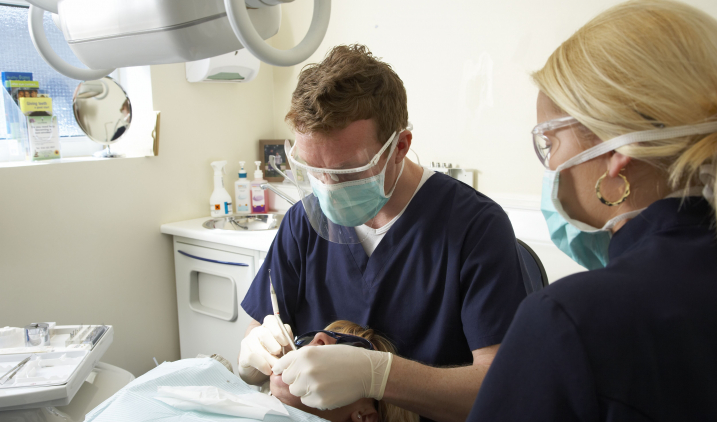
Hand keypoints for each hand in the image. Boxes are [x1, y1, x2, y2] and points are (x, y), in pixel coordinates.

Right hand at [237, 315, 293, 384]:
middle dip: (275, 347)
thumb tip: (294, 351)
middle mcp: (256, 332)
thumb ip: (289, 347)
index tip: (286, 343)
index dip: (280, 331)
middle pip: (264, 333)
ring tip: (277, 367)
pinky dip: (263, 365)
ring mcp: (248, 342)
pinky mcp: (243, 355)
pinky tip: (268, 370)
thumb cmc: (272, 358)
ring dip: (270, 359)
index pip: (272, 320)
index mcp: (268, 327)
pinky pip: (252, 357)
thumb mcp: (283, 350)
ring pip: (259, 347)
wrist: (257, 372)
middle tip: (281, 358)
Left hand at [272, 345, 392, 409]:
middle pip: (288, 380)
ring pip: (296, 392)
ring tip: (321, 382)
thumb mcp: (321, 350)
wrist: (366, 371)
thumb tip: (284, 368)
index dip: (282, 369)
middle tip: (312, 375)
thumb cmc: (345, 358)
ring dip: (304, 389)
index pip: (281, 365)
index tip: (281, 372)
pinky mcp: (320, 401)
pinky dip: (314, 398)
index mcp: (305, 354)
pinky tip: (328, 390)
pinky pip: (307, 401)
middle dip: (296, 378)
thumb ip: (302, 358)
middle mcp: (305, 370)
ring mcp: (312, 387)